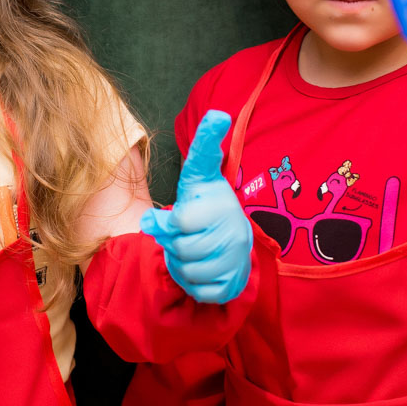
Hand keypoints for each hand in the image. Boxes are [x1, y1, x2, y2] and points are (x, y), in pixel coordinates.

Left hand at [140, 111, 252, 302]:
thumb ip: (203, 147)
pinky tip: (200, 269)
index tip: (177, 218)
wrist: (233, 237)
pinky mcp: (234, 285)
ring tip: (191, 250)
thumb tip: (219, 114)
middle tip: (184, 236)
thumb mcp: (200, 172)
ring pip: (187, 271)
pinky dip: (192, 284)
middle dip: (174, 245)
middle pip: (180, 249)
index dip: (169, 223)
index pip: (178, 222)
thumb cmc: (207, 203)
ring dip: (181, 264)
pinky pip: (199, 291)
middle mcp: (234, 233)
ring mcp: (237, 261)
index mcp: (222, 205)